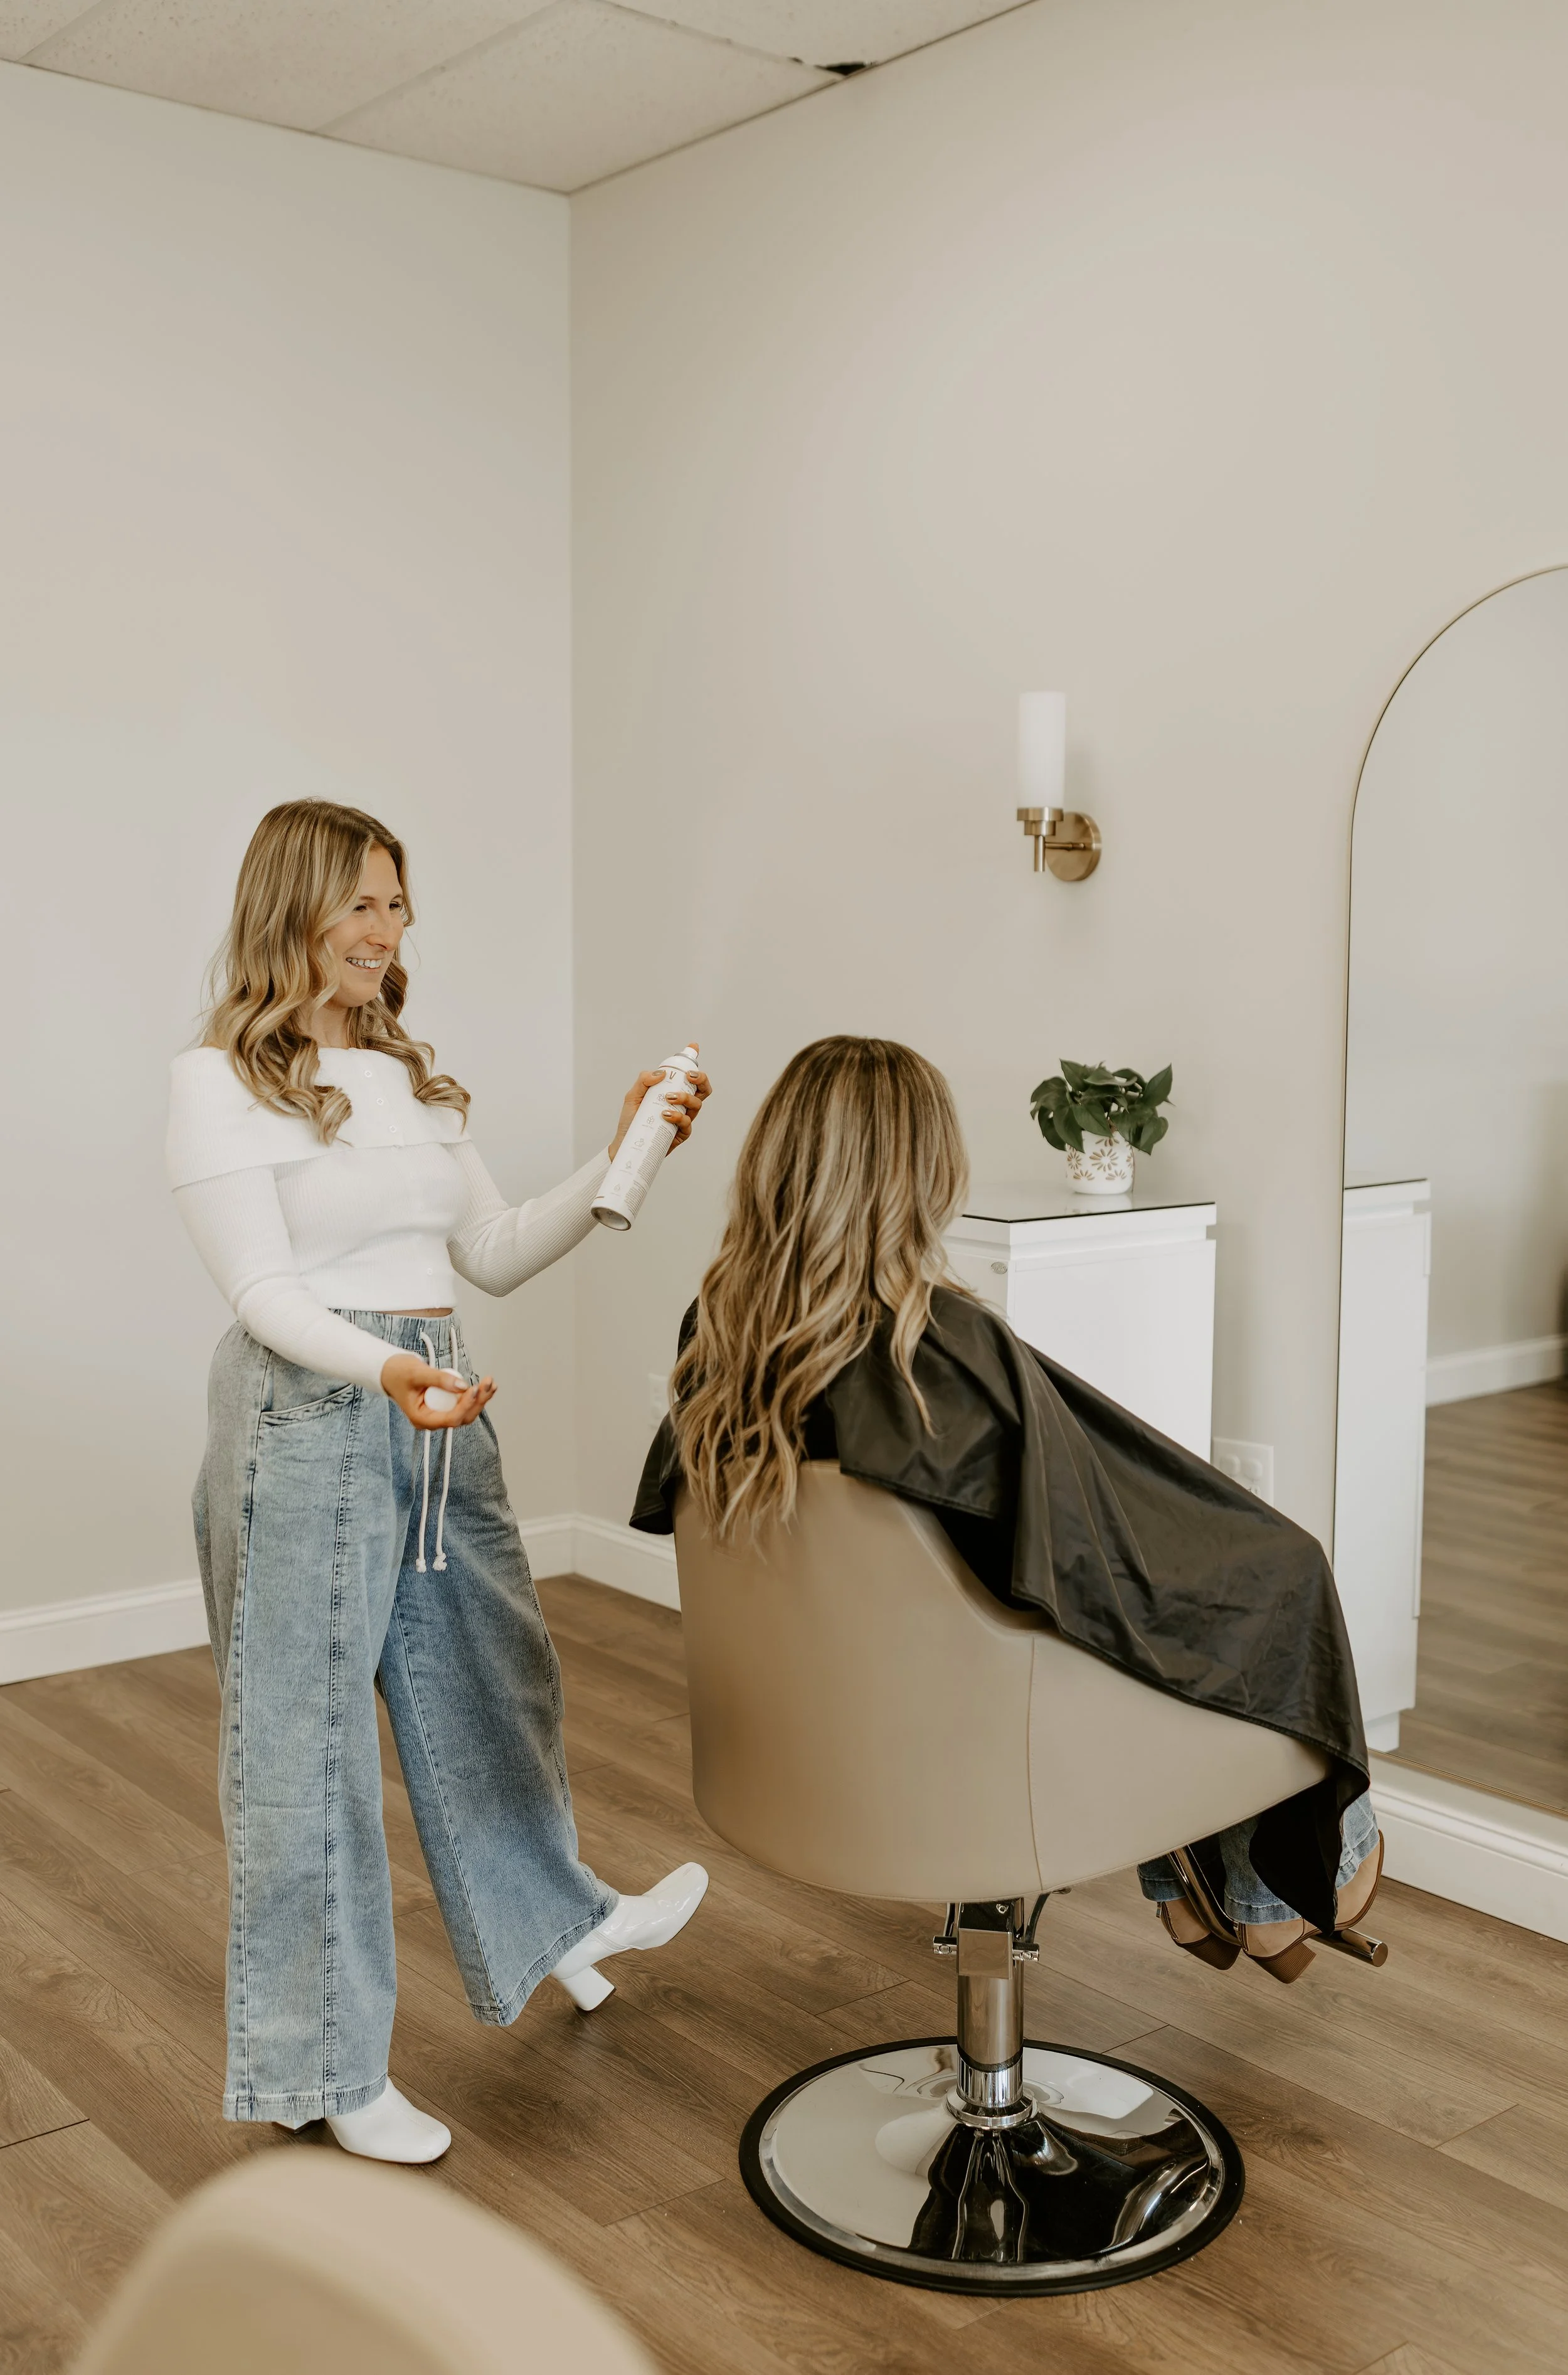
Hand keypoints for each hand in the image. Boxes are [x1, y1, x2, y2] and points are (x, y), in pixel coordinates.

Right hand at [381, 1352, 496, 1429]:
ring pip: (466, 1412)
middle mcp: (432, 1419)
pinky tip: (486, 1386)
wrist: (390, 1371)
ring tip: (490, 1383)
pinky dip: (475, 1395)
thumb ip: (439, 1379)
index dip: (465, 1406)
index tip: (473, 1389)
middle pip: (462, 1417)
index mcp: (422, 1418)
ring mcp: (439, 1413)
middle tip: (488, 1383)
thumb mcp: (417, 1373)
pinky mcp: (445, 1405)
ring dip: (480, 1398)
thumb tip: (462, 1385)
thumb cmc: (398, 1373)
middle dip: (478, 1401)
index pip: (450, 1419)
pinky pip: (463, 1403)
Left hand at [609, 1045, 711, 1159]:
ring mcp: (683, 1118)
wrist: (626, 1144)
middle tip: (688, 1077)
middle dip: (700, 1079)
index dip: (694, 1060)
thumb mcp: (632, 1096)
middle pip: (702, 1089)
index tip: (694, 1048)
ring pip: (697, 1104)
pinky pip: (687, 1124)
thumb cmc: (631, 1120)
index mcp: (673, 1092)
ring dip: (685, 1098)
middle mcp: (681, 1104)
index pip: (687, 1077)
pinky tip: (666, 1115)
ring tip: (668, 1099)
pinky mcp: (681, 1134)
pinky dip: (678, 1117)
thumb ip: (643, 1081)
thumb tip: (661, 1073)